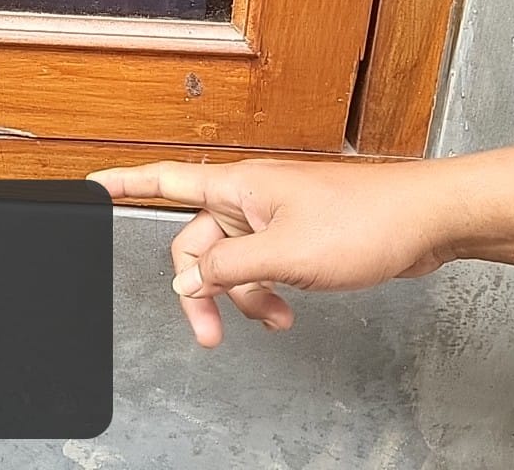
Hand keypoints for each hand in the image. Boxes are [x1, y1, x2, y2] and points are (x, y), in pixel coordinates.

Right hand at [87, 159, 455, 345]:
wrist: (424, 222)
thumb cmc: (366, 220)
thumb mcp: (284, 254)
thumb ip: (227, 269)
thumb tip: (187, 280)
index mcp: (238, 186)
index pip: (164, 180)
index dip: (124, 184)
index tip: (89, 186)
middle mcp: (249, 197)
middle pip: (197, 242)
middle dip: (200, 288)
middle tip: (208, 332)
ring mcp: (273, 215)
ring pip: (232, 262)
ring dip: (243, 297)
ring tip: (272, 320)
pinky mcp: (296, 234)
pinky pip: (261, 266)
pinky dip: (267, 290)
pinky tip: (286, 310)